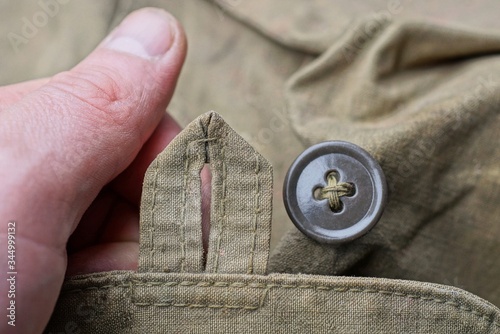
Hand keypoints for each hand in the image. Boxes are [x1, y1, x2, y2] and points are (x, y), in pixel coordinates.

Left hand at [0, 8, 187, 332]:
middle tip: (121, 271)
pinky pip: (136, 281)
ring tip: (100, 306)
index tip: (183, 209)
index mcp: (31, 134)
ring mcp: (62, 241)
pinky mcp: (73, 289)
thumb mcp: (14, 183)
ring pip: (151, 239)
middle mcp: (48, 182)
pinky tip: (106, 313)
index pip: (143, 123)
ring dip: (150, 273)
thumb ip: (95, 106)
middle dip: (164, 228)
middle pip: (153, 185)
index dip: (172, 162)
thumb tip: (162, 29)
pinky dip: (139, 298)